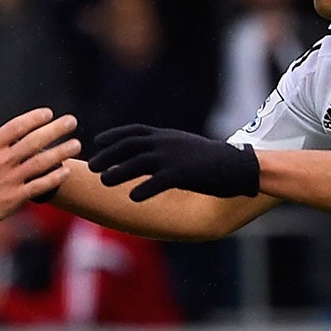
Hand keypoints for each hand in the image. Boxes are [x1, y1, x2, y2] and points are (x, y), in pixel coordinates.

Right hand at [0, 107, 79, 235]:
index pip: (18, 126)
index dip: (35, 118)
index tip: (48, 113)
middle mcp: (3, 160)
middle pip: (36, 140)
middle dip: (56, 129)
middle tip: (72, 121)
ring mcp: (10, 179)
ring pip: (42, 162)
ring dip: (62, 152)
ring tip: (76, 144)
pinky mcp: (14, 198)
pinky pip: (40, 185)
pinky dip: (54, 177)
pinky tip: (65, 171)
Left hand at [86, 124, 259, 201]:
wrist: (238, 165)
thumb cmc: (210, 161)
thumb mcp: (184, 148)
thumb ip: (165, 149)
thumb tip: (147, 154)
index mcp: (167, 136)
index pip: (134, 132)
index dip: (114, 135)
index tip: (98, 141)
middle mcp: (167, 143)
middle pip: (130, 146)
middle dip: (109, 155)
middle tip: (92, 167)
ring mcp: (174, 157)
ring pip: (138, 162)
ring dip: (119, 172)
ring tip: (103, 182)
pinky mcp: (184, 173)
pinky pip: (158, 181)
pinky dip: (144, 189)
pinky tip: (133, 198)